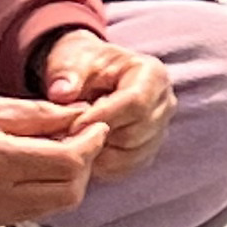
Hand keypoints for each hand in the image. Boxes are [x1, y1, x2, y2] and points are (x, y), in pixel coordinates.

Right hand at [0, 90, 108, 226]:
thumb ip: (36, 116)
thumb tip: (81, 117)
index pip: (68, 165)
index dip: (90, 144)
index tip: (94, 124)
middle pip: (69, 193)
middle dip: (82, 164)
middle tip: (77, 135)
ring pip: (50, 206)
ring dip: (62, 179)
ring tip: (50, 147)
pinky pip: (24, 212)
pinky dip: (36, 191)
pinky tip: (24, 166)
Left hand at [35, 25, 173, 172]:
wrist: (87, 78)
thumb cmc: (81, 65)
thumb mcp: (70, 60)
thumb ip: (65, 74)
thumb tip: (61, 93)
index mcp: (153, 74)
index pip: (136, 103)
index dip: (103, 117)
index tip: (72, 125)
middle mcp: (164, 103)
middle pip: (135, 132)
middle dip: (99, 135)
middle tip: (68, 134)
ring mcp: (160, 129)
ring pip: (131, 153)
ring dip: (100, 151)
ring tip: (76, 138)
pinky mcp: (148, 150)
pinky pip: (126, 166)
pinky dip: (102, 162)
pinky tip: (85, 147)